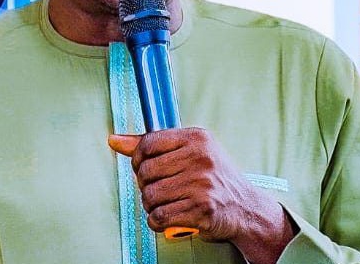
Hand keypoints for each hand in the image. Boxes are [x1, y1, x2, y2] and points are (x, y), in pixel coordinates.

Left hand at [108, 128, 296, 263]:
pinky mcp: (201, 211)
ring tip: (165, 203)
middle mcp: (200, 159)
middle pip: (145, 172)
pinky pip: (159, 217)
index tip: (144, 167)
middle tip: (159, 189)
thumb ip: (151, 145)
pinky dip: (157, 221)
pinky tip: (168, 217)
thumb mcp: (190, 151)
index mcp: (197, 138)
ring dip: (151, 205)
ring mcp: (201, 185)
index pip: (148, 144)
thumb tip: (114, 140)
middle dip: (145, 185)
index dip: (137, 158)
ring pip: (149, 197)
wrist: (245, 208)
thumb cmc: (214, 178)